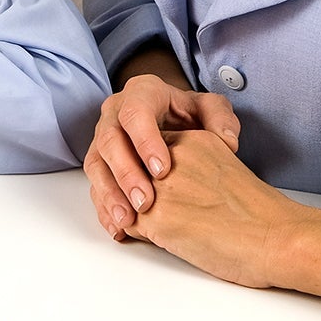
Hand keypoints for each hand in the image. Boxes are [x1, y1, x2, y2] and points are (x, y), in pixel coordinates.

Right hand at [84, 72, 240, 235]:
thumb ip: (220, 119)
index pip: (135, 113)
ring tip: (128, 221)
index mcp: (141, 93)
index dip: (145, 142)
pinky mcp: (99, 162)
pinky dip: (104, 207)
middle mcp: (114, 114)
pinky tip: (117, 227)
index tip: (162, 171)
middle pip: (109, 141)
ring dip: (109, 194)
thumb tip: (227, 142)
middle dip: (125, 174)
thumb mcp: (209, 108)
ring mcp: (102, 138)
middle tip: (145, 202)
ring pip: (95, 164)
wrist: (168, 117)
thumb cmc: (188, 114)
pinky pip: (93, 184)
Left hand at [122, 130, 311, 287]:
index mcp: (190, 141)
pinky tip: (159, 240)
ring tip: (154, 227)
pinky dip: (137, 234)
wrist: (278, 237)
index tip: (156, 190)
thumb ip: (191, 166)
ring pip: (124, 196)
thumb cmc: (259, 213)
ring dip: (133, 213)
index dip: (146, 173)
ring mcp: (160, 186)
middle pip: (130, 170)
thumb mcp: (222, 166)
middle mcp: (171, 158)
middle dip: (132, 192)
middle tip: (144, 210)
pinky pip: (129, 223)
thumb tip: (169, 184)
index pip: (147, 150)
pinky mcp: (156, 217)